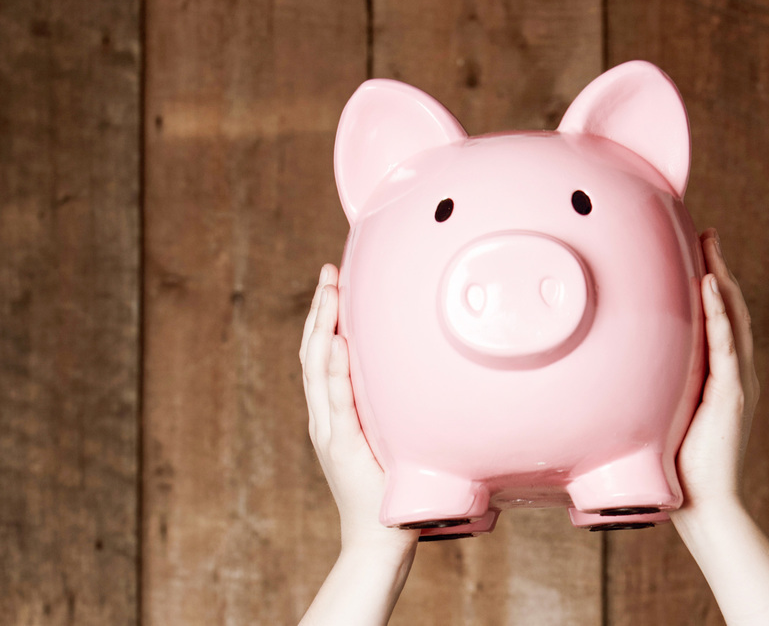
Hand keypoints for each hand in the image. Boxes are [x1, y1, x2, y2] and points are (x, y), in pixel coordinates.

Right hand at [299, 264, 417, 550]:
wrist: (379, 537)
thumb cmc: (390, 489)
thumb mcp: (391, 436)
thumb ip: (390, 409)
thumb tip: (415, 375)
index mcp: (333, 412)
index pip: (321, 354)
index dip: (324, 316)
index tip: (333, 280)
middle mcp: (324, 416)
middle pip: (312, 352)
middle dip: (319, 309)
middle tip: (328, 271)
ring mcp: (329, 430)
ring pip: (317, 369)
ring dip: (322, 327)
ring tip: (329, 292)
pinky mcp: (340, 445)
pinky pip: (336, 401)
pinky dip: (333, 370)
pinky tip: (337, 343)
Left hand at [673, 228, 760, 514]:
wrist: (703, 504)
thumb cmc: (676, 465)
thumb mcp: (662, 412)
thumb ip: (655, 387)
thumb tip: (624, 366)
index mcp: (720, 376)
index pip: (718, 319)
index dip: (711, 283)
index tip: (697, 252)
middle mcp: (734, 373)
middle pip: (730, 308)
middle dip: (719, 268)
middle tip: (707, 233)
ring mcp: (737, 382)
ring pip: (734, 318)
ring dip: (722, 278)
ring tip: (711, 245)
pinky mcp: (733, 395)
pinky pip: (726, 345)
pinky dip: (720, 313)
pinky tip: (711, 285)